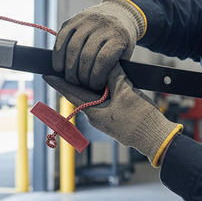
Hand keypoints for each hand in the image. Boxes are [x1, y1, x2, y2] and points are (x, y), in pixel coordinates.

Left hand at [44, 62, 181, 166]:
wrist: (156, 138)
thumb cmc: (140, 120)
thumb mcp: (126, 93)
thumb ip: (115, 76)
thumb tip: (108, 62)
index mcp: (94, 113)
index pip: (71, 94)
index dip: (59, 83)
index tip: (46, 74)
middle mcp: (97, 117)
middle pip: (82, 94)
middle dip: (77, 80)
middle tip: (68, 65)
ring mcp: (108, 119)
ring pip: (95, 97)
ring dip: (93, 84)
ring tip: (89, 69)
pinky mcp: (118, 119)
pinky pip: (106, 101)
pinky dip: (106, 90)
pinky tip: (110, 81)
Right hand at [52, 0, 146, 91]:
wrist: (119, 14)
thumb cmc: (121, 40)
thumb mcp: (125, 53)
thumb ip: (115, 68)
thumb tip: (101, 89)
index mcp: (118, 36)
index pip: (103, 59)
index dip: (97, 76)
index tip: (95, 86)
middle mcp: (102, 25)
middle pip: (86, 55)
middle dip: (82, 75)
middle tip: (81, 86)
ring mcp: (86, 21)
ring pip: (72, 48)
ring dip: (69, 69)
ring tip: (71, 80)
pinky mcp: (72, 20)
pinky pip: (61, 38)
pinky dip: (58, 55)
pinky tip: (58, 68)